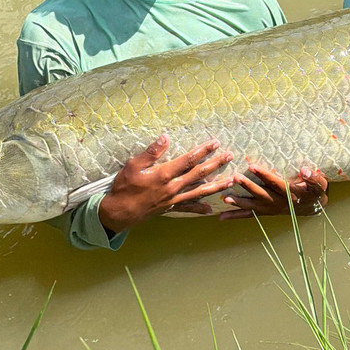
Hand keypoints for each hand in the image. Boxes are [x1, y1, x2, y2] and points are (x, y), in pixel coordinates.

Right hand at [97, 134, 233, 233]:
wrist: (119, 212)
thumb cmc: (124, 187)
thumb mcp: (133, 165)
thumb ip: (151, 152)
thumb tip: (166, 137)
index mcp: (164, 174)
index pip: (188, 159)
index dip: (203, 150)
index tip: (215, 143)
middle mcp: (173, 187)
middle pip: (199, 173)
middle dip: (215, 164)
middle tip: (230, 156)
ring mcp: (173, 199)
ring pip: (199, 191)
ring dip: (216, 185)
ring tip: (230, 181)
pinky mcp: (171, 208)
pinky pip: (189, 208)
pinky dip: (200, 208)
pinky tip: (211, 208)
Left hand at [219, 165, 328, 219]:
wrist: (312, 207)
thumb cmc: (314, 192)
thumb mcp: (319, 184)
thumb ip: (314, 178)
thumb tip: (305, 170)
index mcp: (290, 193)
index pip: (276, 183)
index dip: (265, 175)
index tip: (253, 166)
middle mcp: (278, 203)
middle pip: (262, 195)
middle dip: (248, 187)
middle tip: (235, 177)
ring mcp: (270, 209)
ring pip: (253, 207)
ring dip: (239, 202)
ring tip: (225, 198)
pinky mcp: (264, 212)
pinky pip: (249, 215)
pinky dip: (235, 216)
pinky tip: (221, 217)